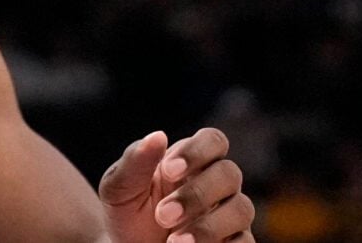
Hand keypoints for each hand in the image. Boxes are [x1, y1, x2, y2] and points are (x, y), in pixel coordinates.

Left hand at [98, 128, 253, 242]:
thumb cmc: (127, 215)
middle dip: (196, 194)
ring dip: (208, 226)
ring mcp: (229, 217)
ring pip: (242, 209)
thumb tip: (158, 136)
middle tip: (161, 216)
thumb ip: (135, 162)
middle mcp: (217, 185)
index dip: (197, 152)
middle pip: (230, 173)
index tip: (168, 170)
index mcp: (191, 161)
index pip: (213, 141)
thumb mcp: (119, 188)